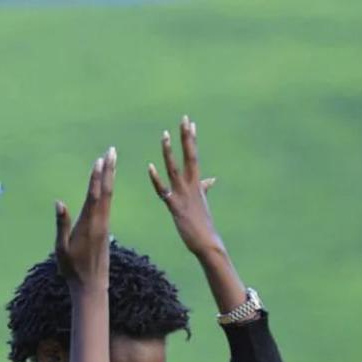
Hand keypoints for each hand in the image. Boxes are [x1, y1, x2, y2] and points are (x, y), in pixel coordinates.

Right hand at [55, 146, 115, 289]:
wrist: (91, 286)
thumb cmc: (72, 269)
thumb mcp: (62, 248)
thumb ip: (61, 224)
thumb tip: (59, 202)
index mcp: (89, 225)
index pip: (94, 196)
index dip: (97, 177)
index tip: (100, 160)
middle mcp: (100, 222)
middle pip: (106, 191)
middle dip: (108, 170)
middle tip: (112, 151)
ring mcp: (104, 226)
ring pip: (108, 196)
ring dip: (109, 177)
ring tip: (111, 161)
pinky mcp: (105, 230)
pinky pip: (107, 205)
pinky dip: (107, 190)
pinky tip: (107, 184)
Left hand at [147, 116, 222, 257]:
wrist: (207, 242)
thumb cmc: (203, 224)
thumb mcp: (203, 201)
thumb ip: (204, 188)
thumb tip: (211, 179)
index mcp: (197, 183)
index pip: (194, 156)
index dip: (191, 139)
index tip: (190, 123)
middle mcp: (191, 185)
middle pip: (189, 156)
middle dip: (186, 137)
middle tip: (184, 119)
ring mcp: (183, 194)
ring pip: (174, 168)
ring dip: (169, 151)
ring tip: (164, 135)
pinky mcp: (175, 206)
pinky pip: (163, 190)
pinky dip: (156, 178)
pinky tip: (149, 167)